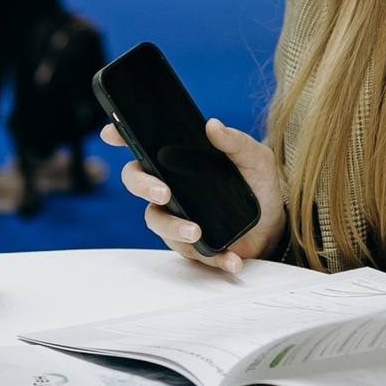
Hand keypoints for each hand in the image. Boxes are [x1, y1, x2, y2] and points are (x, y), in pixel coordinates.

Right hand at [101, 117, 284, 273]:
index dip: (123, 137)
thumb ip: (236, 142)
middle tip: (164, 192)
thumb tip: (213, 126)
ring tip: (196, 231)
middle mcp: (171, 187)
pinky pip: (191, 252)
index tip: (111, 132)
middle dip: (142, 185)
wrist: (274, 224)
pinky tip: (231, 258)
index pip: (144, 146)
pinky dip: (213, 257)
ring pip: (157, 220)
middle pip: (137, 182)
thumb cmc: (258, 185)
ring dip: (173, 226)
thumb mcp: (254, 159)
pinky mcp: (191, 245)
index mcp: (179, 161)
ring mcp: (177, 216)